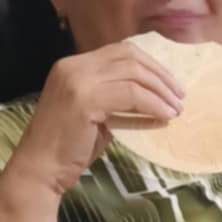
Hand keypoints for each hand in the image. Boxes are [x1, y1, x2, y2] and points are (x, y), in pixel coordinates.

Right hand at [7, 41, 184, 199]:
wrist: (41, 168)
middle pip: (129, 57)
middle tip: (180, 96)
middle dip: (160, 75)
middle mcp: (72, 66)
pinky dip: (153, 105)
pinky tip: (164, 117)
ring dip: (160, 91)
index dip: (150, 65)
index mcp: (72, 65)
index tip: (169, 85)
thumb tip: (152, 97)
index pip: (119, 52)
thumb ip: (115, 99)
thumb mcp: (94, 114)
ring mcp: (76, 80)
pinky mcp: (84, 99)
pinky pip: (131, 95)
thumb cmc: (68, 147)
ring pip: (133, 74)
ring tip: (176, 109)